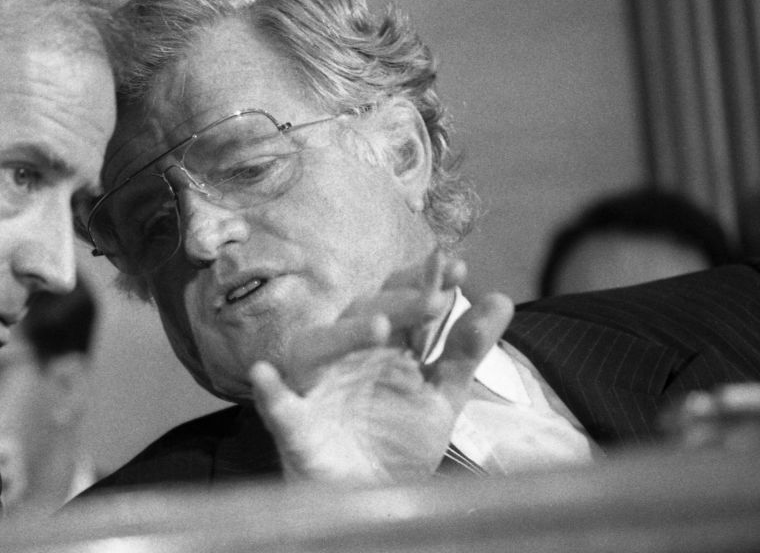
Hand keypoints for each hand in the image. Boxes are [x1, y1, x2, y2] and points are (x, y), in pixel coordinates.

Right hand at [249, 251, 513, 484]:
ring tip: (376, 327)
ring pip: (318, 349)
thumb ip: (466, 348)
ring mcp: (317, 388)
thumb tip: (501, 298)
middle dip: (398, 304)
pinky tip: (266, 376)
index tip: (458, 267)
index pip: (400, 301)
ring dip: (343, 336)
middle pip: (363, 316)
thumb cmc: (399, 439)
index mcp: (384, 346)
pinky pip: (277, 406)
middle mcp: (347, 356)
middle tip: (434, 299)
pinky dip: (270, 391)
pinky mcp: (294, 426)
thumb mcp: (442, 394)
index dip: (425, 283)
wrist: (371, 499)